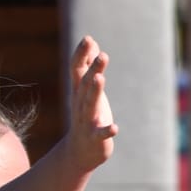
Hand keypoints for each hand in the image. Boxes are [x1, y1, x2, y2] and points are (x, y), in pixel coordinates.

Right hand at [58, 37, 117, 172]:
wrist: (80, 151)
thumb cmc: (87, 116)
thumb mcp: (88, 91)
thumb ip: (89, 67)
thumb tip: (91, 42)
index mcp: (78, 91)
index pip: (76, 69)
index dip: (81, 54)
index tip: (89, 39)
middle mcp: (80, 103)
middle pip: (85, 83)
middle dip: (93, 69)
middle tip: (103, 55)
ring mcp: (86, 121)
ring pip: (89, 104)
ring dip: (95, 91)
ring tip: (100, 78)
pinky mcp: (95, 138)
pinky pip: (100, 133)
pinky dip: (106, 130)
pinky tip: (114, 127)